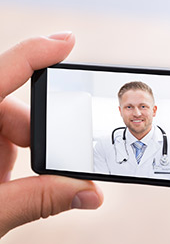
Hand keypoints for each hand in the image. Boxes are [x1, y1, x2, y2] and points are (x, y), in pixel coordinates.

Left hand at [0, 33, 102, 237]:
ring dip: (25, 154)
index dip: (34, 53)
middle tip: (56, 170)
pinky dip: (15, 159)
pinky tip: (9, 185)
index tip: (66, 42)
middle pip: (10, 108)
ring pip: (9, 128)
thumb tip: (88, 194)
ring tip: (16, 188)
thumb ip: (38, 201)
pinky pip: (3, 142)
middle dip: (38, 136)